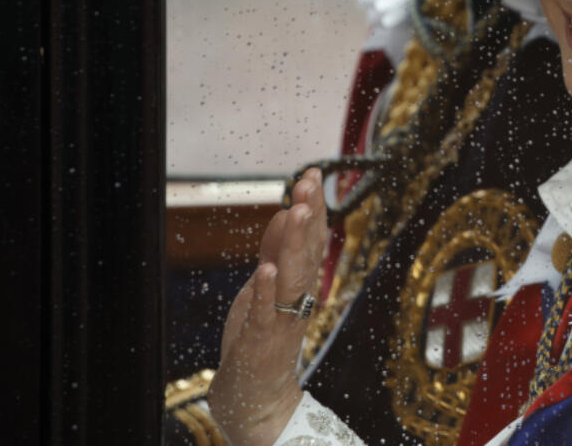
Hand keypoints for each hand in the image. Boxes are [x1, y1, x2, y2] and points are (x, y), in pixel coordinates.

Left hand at [210, 168, 327, 445]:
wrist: (257, 400)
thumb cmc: (261, 340)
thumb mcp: (267, 287)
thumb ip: (277, 251)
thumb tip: (287, 210)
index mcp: (299, 284)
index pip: (312, 238)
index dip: (314, 205)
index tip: (314, 172)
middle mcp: (297, 298)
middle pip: (307, 252)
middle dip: (309, 216)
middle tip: (310, 182)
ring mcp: (281, 320)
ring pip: (291, 278)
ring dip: (295, 244)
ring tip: (297, 211)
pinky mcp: (260, 342)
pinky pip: (264, 315)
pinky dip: (267, 293)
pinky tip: (266, 270)